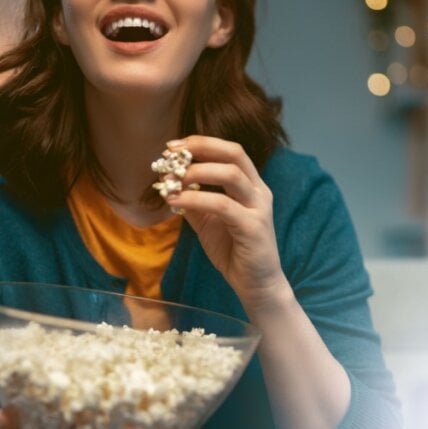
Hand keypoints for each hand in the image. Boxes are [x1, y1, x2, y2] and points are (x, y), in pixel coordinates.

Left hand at [163, 135, 290, 311]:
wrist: (256, 285)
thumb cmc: (234, 251)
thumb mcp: (208, 221)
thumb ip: (193, 201)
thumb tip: (168, 182)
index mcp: (251, 186)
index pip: (230, 151)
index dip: (202, 143)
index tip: (173, 147)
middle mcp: (259, 191)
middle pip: (234, 153)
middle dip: (200, 147)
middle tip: (171, 154)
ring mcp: (259, 208)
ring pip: (230, 174)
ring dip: (196, 172)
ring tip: (171, 179)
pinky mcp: (253, 227)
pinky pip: (222, 205)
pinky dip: (195, 199)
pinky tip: (175, 202)